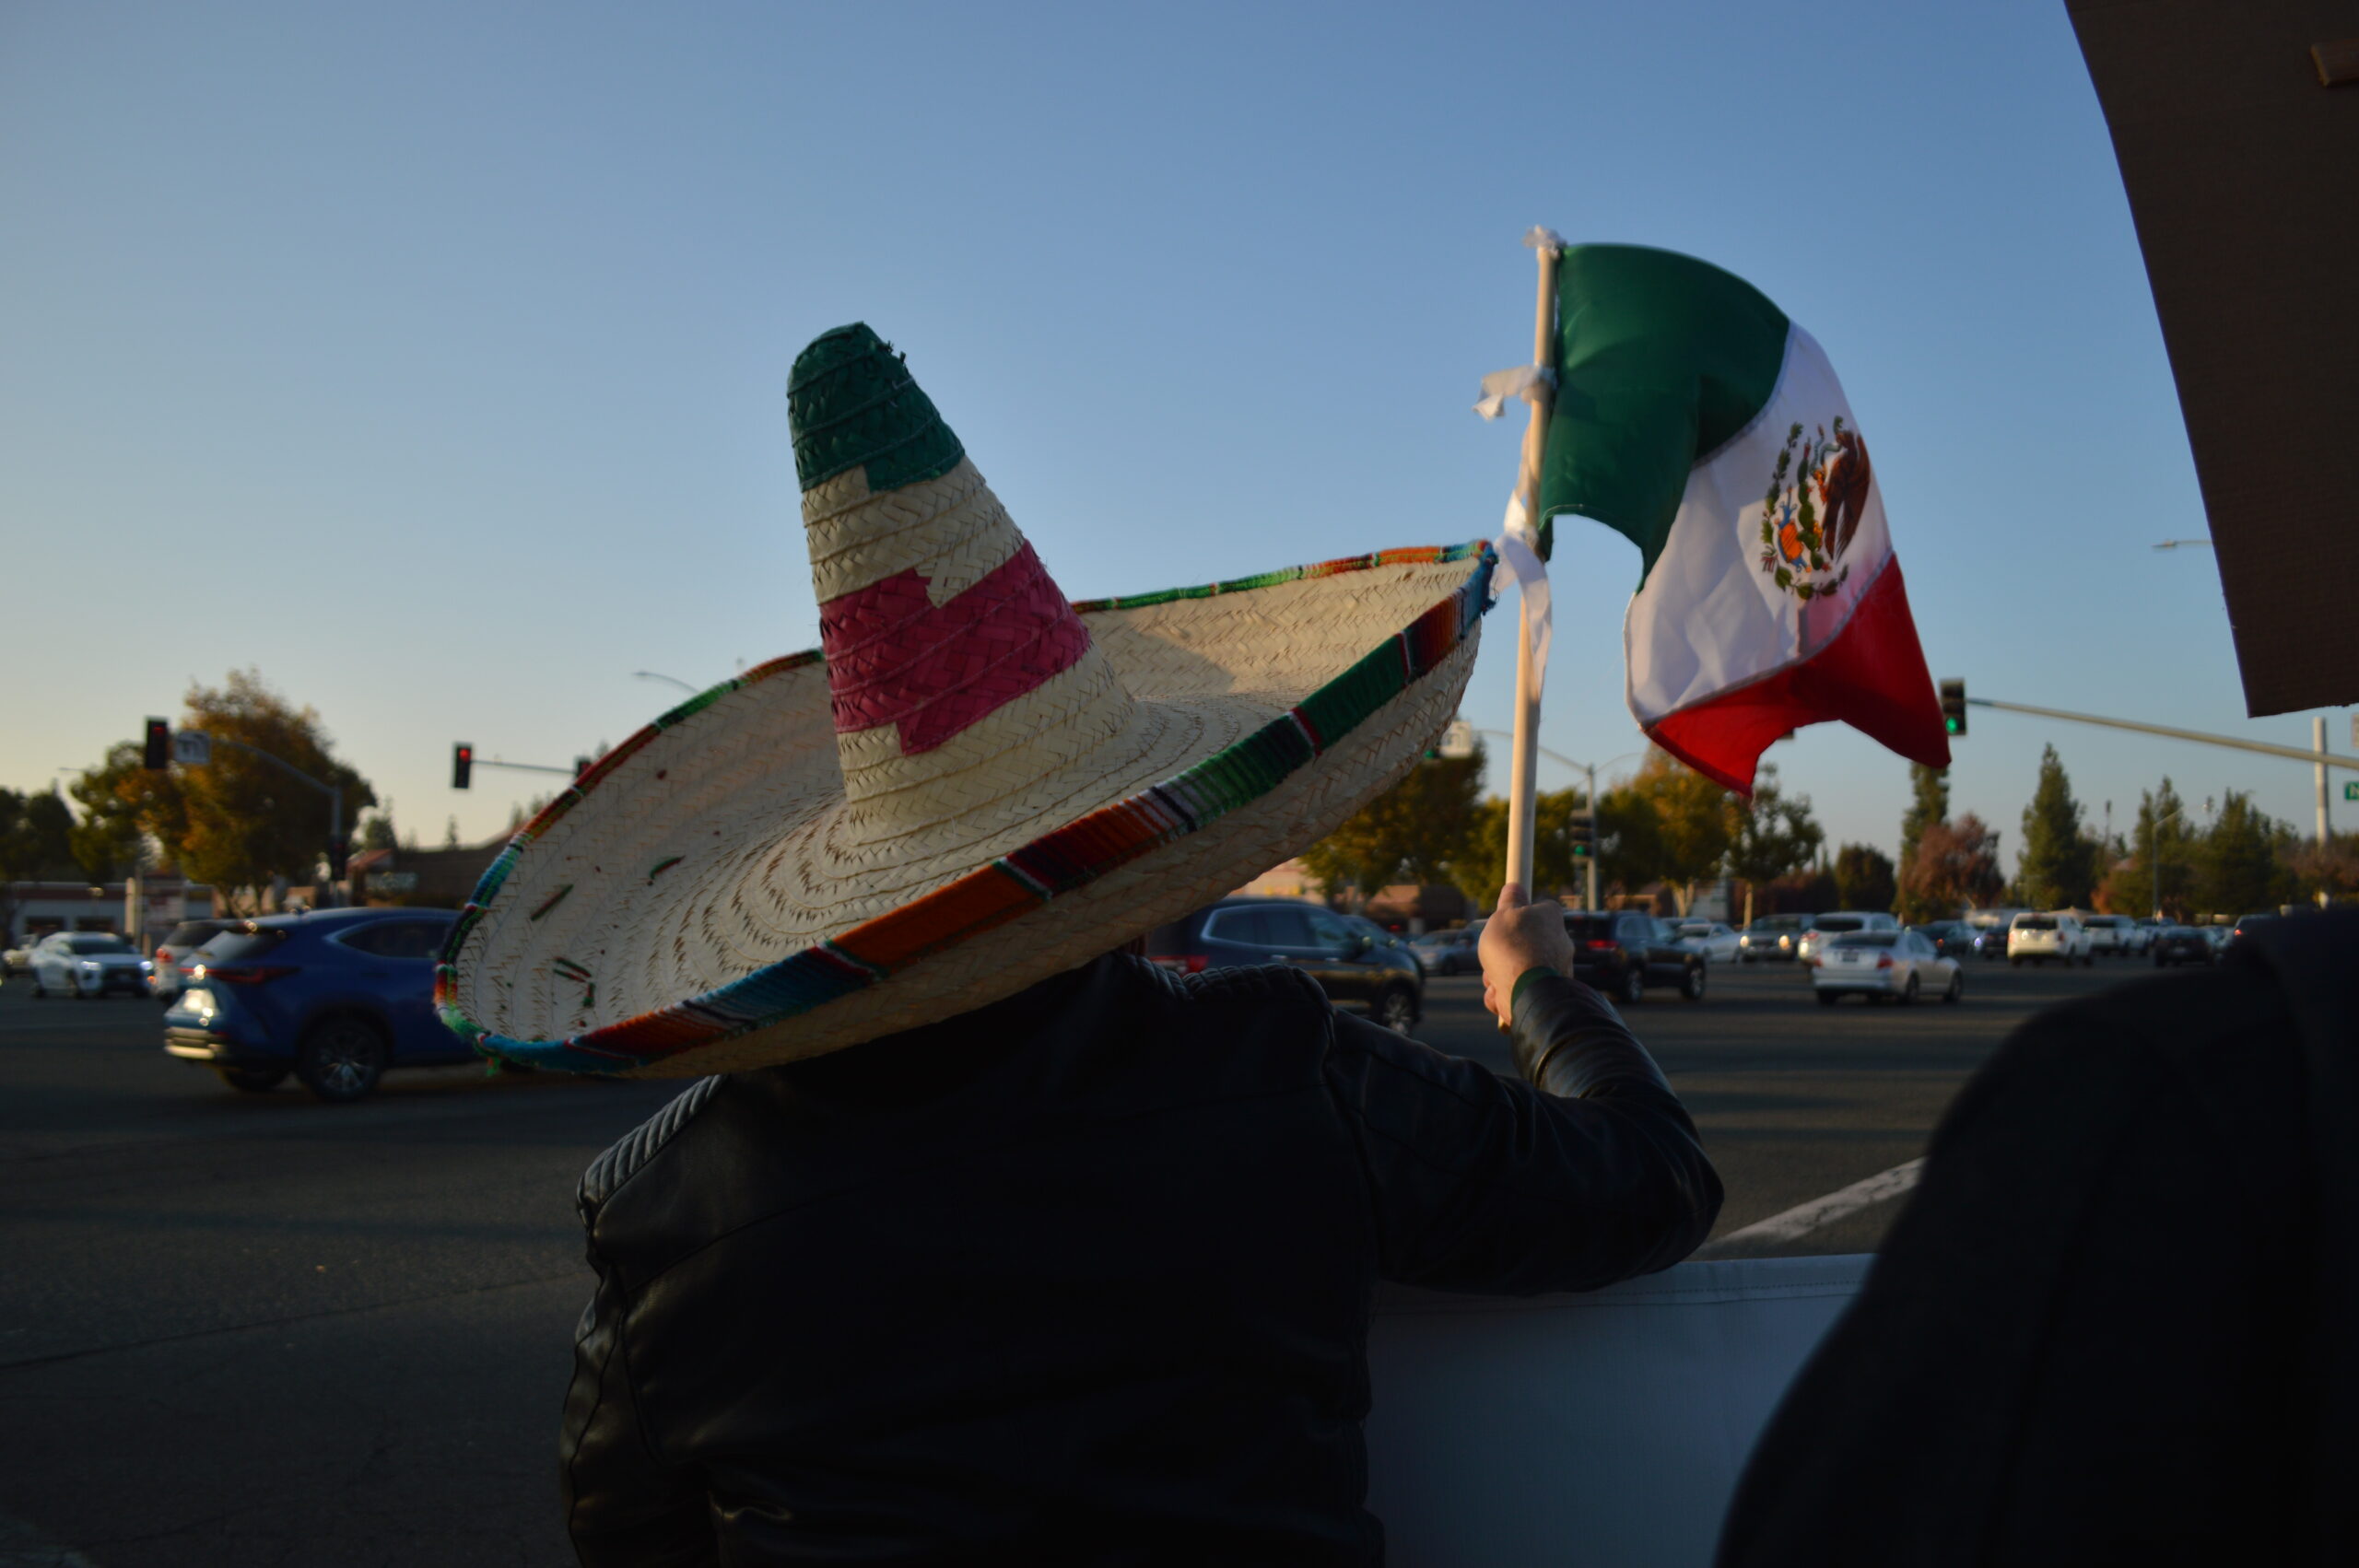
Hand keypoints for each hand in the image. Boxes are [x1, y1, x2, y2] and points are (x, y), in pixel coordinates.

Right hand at [1478, 881, 1573, 1025]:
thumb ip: (1508, 901)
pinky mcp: (1550, 993)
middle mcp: (1559, 942)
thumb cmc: (1513, 948)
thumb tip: (1514, 887)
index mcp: (1551, 918)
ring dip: (1501, 975)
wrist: (1527, 991)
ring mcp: (1556, 969)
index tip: (1502, 922)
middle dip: (1502, 953)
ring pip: (1520, 968)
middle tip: (1491, 957)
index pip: (1536, 910)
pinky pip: (1522, 990)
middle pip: (1523, 943)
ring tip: (1494, 979)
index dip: (1515, 915)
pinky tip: (1499, 995)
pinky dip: (1507, 994)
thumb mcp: (1503, 915)